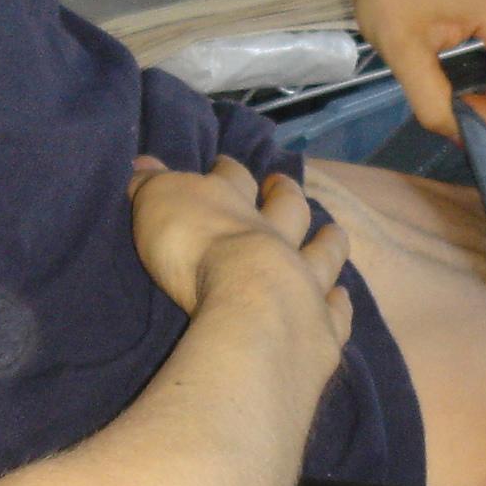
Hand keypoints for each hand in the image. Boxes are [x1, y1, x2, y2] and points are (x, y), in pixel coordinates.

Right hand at [127, 154, 352, 345]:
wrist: (248, 304)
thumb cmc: (193, 250)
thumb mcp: (158, 206)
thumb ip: (152, 185)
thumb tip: (143, 163)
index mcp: (232, 207)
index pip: (231, 178)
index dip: (228, 169)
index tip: (225, 162)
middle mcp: (274, 235)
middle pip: (287, 207)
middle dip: (285, 193)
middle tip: (283, 184)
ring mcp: (303, 277)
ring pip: (323, 252)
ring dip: (328, 240)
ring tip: (333, 231)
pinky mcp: (319, 322)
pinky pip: (334, 308)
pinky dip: (339, 302)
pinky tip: (342, 297)